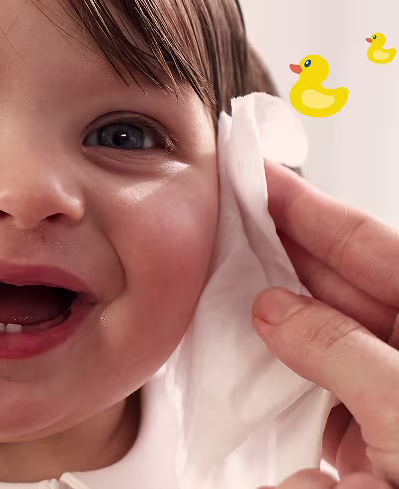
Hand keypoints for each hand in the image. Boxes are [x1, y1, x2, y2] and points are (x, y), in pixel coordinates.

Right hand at [251, 159, 398, 486]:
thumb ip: (341, 350)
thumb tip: (276, 310)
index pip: (369, 244)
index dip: (309, 206)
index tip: (258, 177)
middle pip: (341, 283)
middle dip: (283, 254)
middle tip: (229, 224)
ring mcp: (396, 389)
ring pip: (322, 336)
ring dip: (276, 317)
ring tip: (227, 286)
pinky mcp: (375, 431)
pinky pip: (318, 386)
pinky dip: (283, 377)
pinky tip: (253, 361)